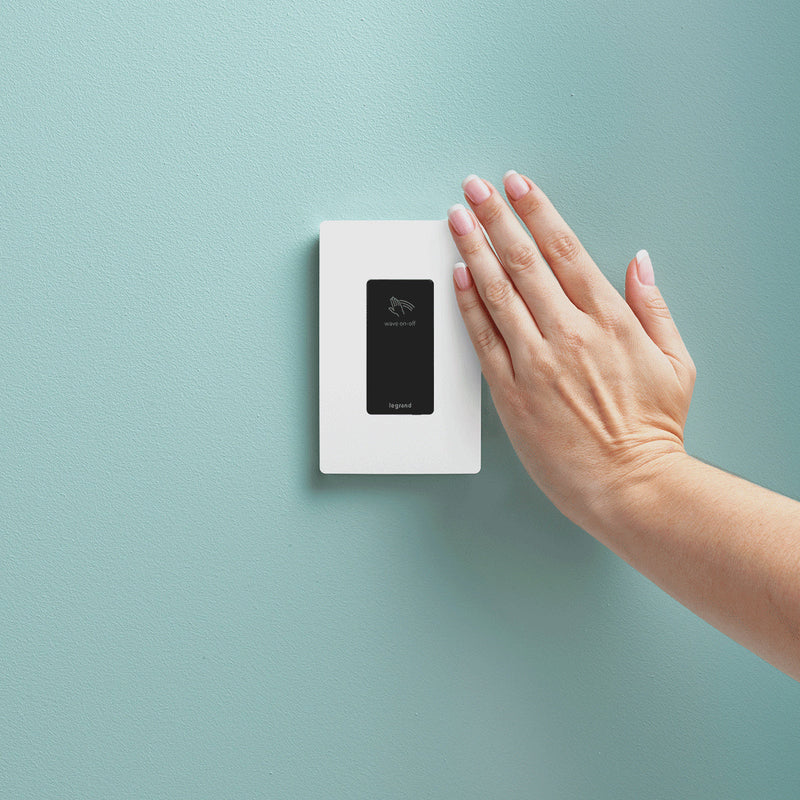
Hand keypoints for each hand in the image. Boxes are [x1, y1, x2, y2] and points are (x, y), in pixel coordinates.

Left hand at [448, 172, 696, 532]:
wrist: (628, 485)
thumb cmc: (651, 430)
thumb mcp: (675, 362)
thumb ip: (653, 307)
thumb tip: (639, 263)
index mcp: (608, 320)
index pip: (564, 250)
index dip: (536, 211)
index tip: (518, 186)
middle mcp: (567, 333)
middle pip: (522, 261)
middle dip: (495, 217)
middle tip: (475, 188)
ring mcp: (535, 362)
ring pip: (496, 292)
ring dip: (473, 249)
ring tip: (455, 220)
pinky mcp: (511, 392)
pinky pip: (482, 338)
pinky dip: (468, 303)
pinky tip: (457, 275)